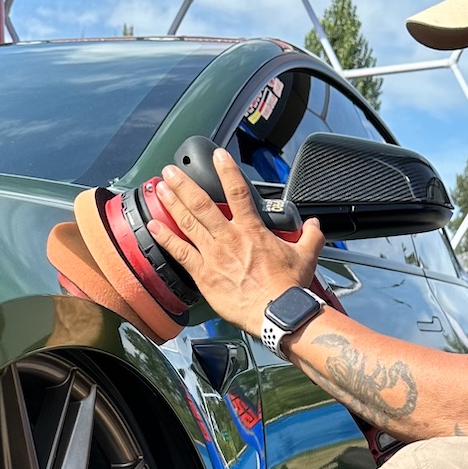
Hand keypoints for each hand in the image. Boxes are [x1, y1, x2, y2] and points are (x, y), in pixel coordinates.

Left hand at [148, 149, 324, 334]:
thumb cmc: (288, 288)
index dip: (226, 170)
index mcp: (252, 230)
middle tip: (170, 171)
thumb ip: (310, 236)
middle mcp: (229, 238)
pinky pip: (180, 252)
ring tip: (160, 188)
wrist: (276, 313)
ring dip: (172, 203)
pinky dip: (165, 238)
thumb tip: (315, 225)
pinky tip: (153, 226)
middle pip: (201, 203)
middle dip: (184, 184)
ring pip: (187, 223)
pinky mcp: (203, 275)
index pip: (238, 192)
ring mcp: (213, 255)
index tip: (217, 155)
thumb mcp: (306, 257)